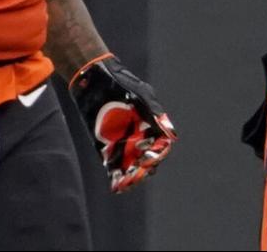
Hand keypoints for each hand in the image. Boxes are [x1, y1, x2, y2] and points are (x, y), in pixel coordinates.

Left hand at [69, 54, 176, 193]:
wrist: (94, 80)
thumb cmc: (122, 84)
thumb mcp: (141, 97)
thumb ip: (155, 115)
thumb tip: (172, 136)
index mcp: (151, 124)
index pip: (160, 145)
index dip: (157, 153)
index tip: (148, 157)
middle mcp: (139, 135)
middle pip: (147, 158)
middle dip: (145, 168)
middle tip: (139, 172)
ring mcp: (122, 142)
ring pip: (131, 165)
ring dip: (132, 176)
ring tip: (127, 183)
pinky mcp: (105, 147)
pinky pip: (113, 165)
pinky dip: (115, 177)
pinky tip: (116, 186)